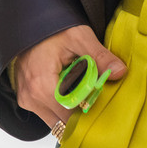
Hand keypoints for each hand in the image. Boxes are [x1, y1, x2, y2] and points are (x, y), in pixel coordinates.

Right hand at [12, 24, 126, 134]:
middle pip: (64, 122)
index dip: (90, 114)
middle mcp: (31, 97)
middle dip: (83, 116)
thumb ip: (100, 56)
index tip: (105, 108)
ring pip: (56, 121)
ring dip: (72, 113)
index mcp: (41, 85)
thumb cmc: (52, 30)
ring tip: (84, 95)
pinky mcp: (26, 101)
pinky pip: (48, 114)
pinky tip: (71, 93)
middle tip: (97, 101)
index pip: (70, 116)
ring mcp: (26, 101)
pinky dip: (62, 108)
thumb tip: (120, 72)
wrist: (30, 24)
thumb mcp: (79, 37)